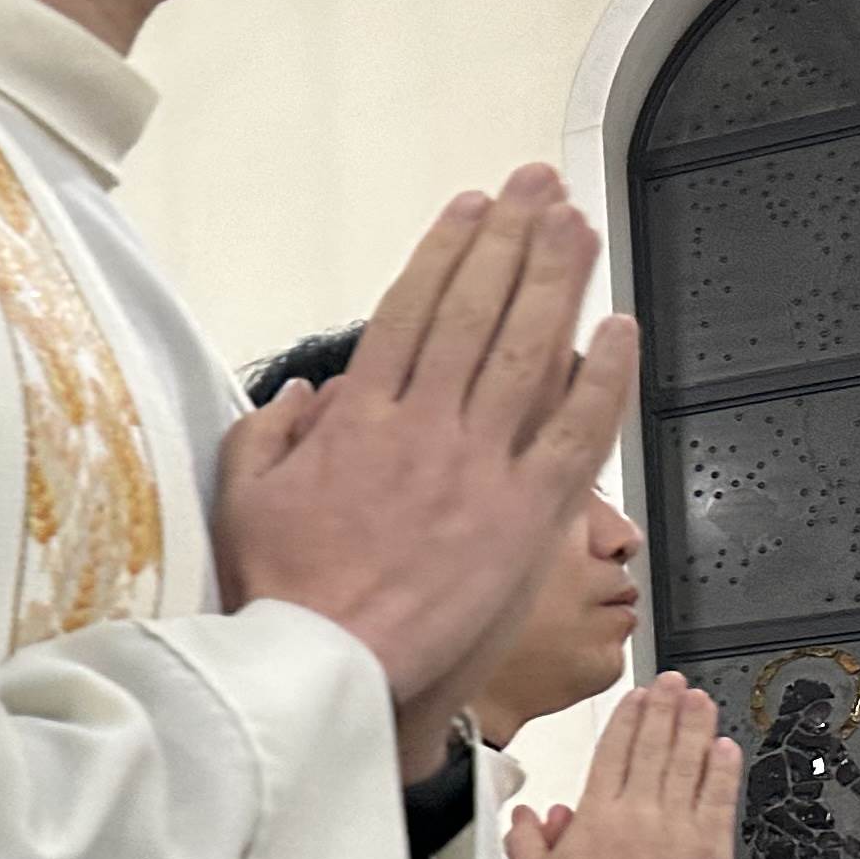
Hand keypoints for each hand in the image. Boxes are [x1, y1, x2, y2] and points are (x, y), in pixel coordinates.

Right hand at [213, 168, 636, 771]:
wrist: (332, 670)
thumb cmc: (283, 598)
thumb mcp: (241, 503)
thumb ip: (267, 434)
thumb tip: (306, 390)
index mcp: (357, 421)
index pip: (411, 311)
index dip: (446, 251)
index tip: (471, 209)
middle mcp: (424, 427)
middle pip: (477, 311)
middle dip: (511, 240)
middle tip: (537, 188)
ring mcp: (479, 467)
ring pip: (529, 352)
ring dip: (557, 281)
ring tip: (577, 226)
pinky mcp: (526, 515)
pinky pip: (576, 432)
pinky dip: (602, 377)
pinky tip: (618, 328)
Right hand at [501, 677, 739, 858]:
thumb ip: (526, 840)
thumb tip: (532, 813)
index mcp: (596, 815)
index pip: (612, 751)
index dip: (626, 718)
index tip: (635, 697)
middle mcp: (639, 811)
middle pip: (654, 746)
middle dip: (664, 708)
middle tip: (672, 682)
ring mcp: (678, 826)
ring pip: (688, 762)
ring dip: (695, 725)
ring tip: (700, 699)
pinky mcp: (710, 847)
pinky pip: (719, 797)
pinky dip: (722, 768)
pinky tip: (724, 746)